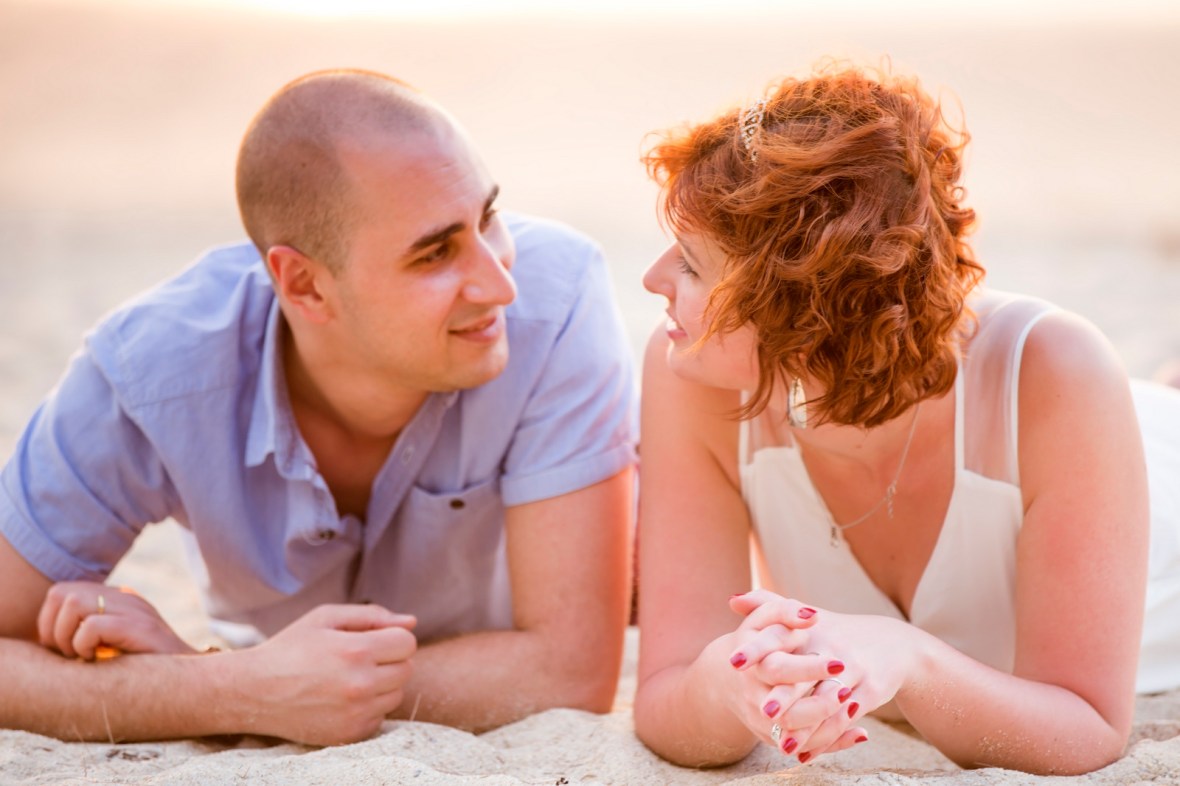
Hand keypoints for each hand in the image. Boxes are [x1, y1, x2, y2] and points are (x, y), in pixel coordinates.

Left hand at [37, 581, 195, 659]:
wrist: (190, 683)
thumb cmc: (145, 673)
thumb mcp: (111, 648)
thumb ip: (89, 633)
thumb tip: (51, 639)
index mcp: (117, 599)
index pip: (62, 591)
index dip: (49, 622)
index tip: (63, 649)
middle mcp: (125, 597)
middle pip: (62, 593)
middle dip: (53, 628)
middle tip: (70, 654)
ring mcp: (134, 609)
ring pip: (73, 602)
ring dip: (66, 636)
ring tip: (82, 656)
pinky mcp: (140, 626)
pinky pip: (92, 624)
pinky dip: (84, 644)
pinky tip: (95, 660)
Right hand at [231, 604, 416, 744]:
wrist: (253, 691)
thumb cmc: (291, 648)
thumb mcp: (325, 618)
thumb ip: (372, 616)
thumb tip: (412, 622)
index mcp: (356, 650)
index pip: (407, 642)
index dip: (392, 638)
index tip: (372, 640)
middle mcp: (360, 684)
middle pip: (406, 669)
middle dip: (389, 661)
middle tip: (359, 659)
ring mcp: (356, 713)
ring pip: (396, 694)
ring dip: (382, 685)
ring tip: (349, 678)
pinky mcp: (349, 734)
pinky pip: (381, 718)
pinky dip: (369, 708)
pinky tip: (343, 699)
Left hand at [733, 591, 911, 761]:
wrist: (894, 644)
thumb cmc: (837, 632)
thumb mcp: (806, 615)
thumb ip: (767, 604)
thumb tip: (732, 601)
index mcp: (811, 629)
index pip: (779, 635)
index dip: (756, 648)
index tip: (734, 662)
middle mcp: (832, 647)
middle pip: (805, 671)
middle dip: (786, 694)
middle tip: (764, 710)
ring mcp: (854, 669)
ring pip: (828, 702)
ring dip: (807, 727)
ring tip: (785, 745)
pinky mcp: (872, 690)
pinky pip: (847, 718)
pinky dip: (827, 738)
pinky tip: (806, 753)